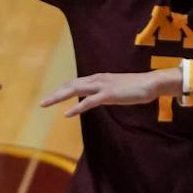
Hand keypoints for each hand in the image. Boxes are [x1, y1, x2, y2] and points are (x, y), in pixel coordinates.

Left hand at [40, 68, 180, 117]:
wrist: (150, 83)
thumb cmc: (135, 88)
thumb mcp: (116, 90)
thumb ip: (104, 93)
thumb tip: (97, 98)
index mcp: (98, 78)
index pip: (75, 83)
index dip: (62, 90)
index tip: (51, 97)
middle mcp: (97, 79)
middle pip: (70, 85)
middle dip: (55, 94)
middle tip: (41, 103)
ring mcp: (102, 86)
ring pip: (75, 90)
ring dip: (59, 97)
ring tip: (46, 104)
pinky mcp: (109, 94)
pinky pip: (89, 102)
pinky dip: (77, 108)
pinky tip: (67, 114)